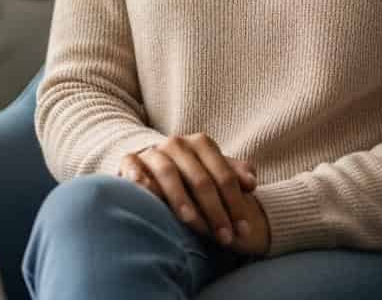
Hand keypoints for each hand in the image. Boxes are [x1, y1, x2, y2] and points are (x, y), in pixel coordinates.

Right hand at [117, 133, 268, 254]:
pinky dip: (142, 182)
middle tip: (224, 237)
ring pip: (169, 172)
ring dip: (182, 199)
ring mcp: (152, 152)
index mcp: (200, 143)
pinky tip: (150, 198)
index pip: (223, 173)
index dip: (234, 202)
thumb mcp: (212, 172)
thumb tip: (251, 181)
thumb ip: (232, 174)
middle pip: (199, 177)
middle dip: (214, 209)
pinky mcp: (129, 161)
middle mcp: (176, 144)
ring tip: (193, 222)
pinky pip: (135, 170)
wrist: (152, 164)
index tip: (243, 229)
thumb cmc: (189, 175)